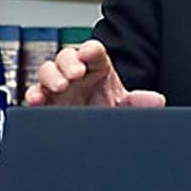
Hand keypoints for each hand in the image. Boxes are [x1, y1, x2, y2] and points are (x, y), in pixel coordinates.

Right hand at [23, 39, 165, 107]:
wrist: (94, 139)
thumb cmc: (108, 114)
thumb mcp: (124, 108)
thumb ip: (140, 102)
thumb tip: (157, 100)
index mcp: (97, 68)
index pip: (93, 51)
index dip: (90, 51)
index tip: (90, 55)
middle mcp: (75, 74)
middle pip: (67, 56)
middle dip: (69, 61)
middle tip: (76, 73)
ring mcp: (58, 86)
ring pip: (47, 70)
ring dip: (51, 75)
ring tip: (59, 86)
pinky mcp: (44, 103)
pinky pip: (33, 94)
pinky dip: (33, 95)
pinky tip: (37, 100)